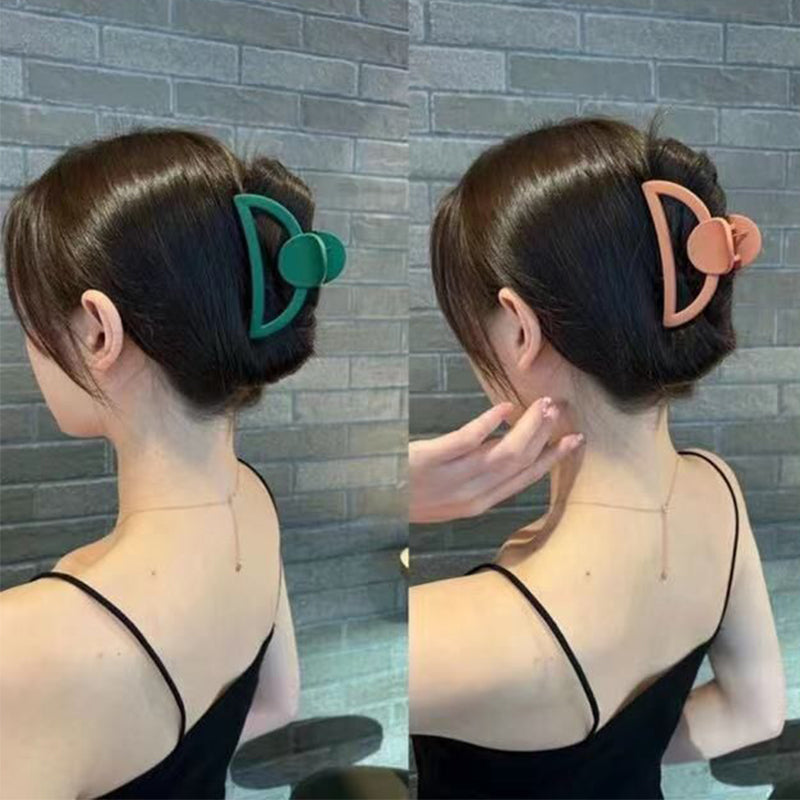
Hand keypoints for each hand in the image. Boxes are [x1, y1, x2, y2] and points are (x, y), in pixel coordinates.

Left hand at [408, 397, 583, 523]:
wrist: (369, 498)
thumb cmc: (408, 492)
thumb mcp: (449, 492)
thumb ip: (476, 473)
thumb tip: (505, 442)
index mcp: (477, 504)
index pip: (524, 480)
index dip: (551, 459)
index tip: (573, 440)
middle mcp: (470, 496)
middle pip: (520, 465)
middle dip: (544, 436)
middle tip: (558, 408)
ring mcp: (451, 479)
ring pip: (503, 454)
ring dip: (527, 428)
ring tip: (541, 406)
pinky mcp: (430, 460)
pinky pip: (468, 440)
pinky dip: (489, 422)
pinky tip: (502, 408)